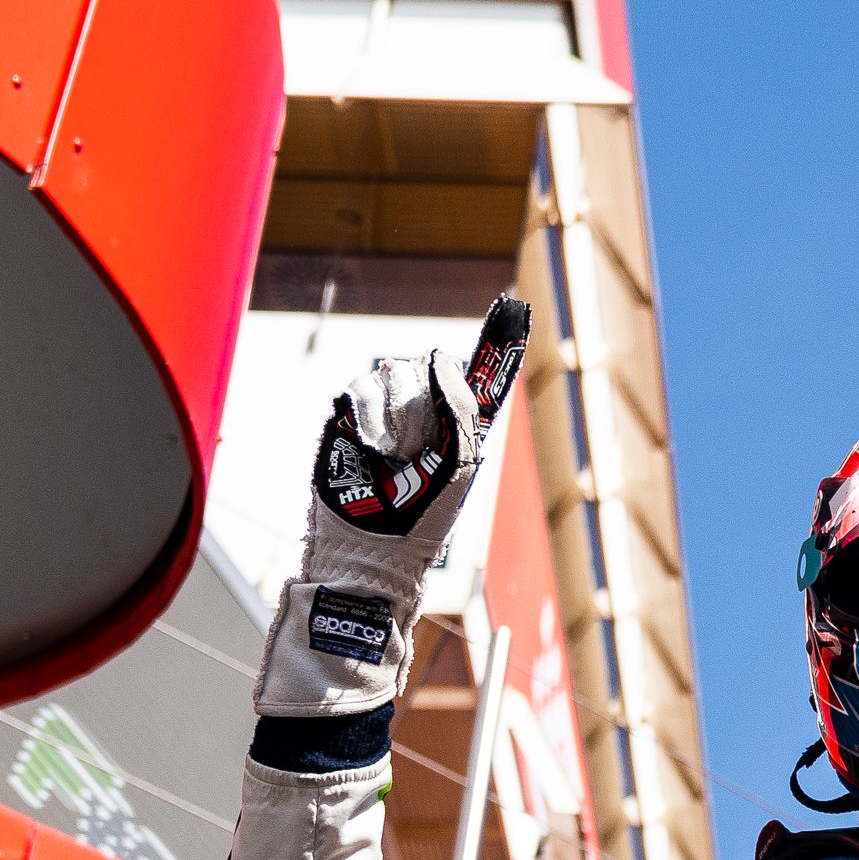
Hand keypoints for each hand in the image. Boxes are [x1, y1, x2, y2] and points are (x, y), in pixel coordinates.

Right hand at [257, 295, 530, 719]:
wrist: (371, 551)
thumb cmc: (421, 521)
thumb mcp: (458, 464)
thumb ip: (460, 407)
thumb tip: (438, 356)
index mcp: (457, 423)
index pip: (473, 373)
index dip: (495, 342)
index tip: (511, 308)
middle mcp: (422, 412)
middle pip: (425, 368)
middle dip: (424, 406)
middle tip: (417, 453)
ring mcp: (383, 414)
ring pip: (392, 373)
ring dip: (395, 416)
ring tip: (392, 458)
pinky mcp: (347, 419)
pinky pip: (358, 387)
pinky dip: (368, 417)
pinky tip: (371, 448)